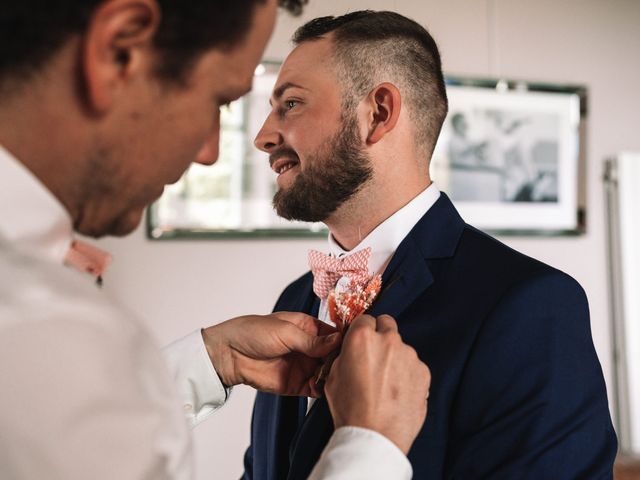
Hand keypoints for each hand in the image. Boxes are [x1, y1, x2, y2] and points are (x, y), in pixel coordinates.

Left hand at [202, 312, 339, 396]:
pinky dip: (322, 389)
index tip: (355, 346)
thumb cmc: (253, 333)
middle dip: (341, 360)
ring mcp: (304, 366)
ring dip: (333, 375)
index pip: (334, 334)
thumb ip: (312, 340)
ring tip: (334, 375)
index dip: (344, 340)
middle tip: (346, 364)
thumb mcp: (285, 332)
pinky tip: (322, 386)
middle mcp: (310, 347)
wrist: (230, 354)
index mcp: (308, 328)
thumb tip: (338, 341)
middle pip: (334, 355)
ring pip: (328, 372)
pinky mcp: (297, 384)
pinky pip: (316, 388)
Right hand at [324, 314, 429, 454]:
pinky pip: (414, 366)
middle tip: (374, 357)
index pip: (365, 319)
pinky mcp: (423, 372)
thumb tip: (351, 350)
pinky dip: (407, 375)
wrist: (374, 437)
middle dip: (380, 336)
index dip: (361, 331)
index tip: (362, 341)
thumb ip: (344, 355)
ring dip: (394, 358)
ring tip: (385, 384)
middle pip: (387, 325)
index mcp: (362, 338)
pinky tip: (397, 393)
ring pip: (401, 347)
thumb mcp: (332, 376)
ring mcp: (409, 356)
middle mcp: (389, 340)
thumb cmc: (351, 409)